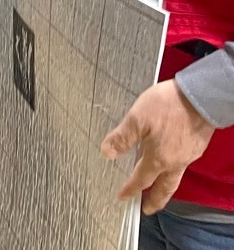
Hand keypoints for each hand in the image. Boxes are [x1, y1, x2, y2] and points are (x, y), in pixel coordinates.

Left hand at [101, 80, 215, 213]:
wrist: (199, 97)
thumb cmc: (168, 106)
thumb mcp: (137, 119)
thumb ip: (122, 137)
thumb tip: (106, 153)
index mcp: (158, 158)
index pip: (142, 179)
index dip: (131, 189)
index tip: (123, 197)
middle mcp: (175, 161)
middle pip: (164, 188)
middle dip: (155, 200)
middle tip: (148, 209)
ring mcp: (188, 155)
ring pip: (175, 178)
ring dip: (165, 187)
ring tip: (159, 190)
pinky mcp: (196, 146)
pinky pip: (183, 165)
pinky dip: (174, 171)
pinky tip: (170, 163)